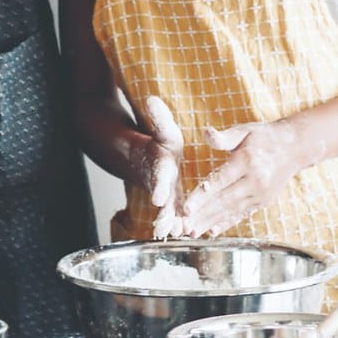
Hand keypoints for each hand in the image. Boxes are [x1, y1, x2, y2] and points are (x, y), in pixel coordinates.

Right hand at [134, 95, 185, 239]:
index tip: (157, 197)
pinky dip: (180, 227)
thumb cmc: (160, 143)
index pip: (158, 178)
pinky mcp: (174, 204)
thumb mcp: (162, 129)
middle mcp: (161, 185)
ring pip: (168, 214)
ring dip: (171, 225)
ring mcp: (167, 197)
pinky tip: (188, 237)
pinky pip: (178, 218)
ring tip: (175, 236)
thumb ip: (159, 117)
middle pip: (162, 202)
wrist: (149, 159)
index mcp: (161, 167)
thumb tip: (152, 99)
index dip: (158, 187)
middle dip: (163, 215)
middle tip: (164, 227)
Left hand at [182, 119, 301, 236]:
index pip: (219, 181)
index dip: (201, 196)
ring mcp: (260, 194)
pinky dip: (226, 223)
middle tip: (183, 227)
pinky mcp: (263, 202)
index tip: (186, 208)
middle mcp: (254, 181)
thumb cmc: (264, 136)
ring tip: (192, 232)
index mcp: (247, 161)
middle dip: (202, 215)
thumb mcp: (244, 131)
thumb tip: (205, 133)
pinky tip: (212, 231)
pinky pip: (241, 214)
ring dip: (210, 222)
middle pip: (223, 201)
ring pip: (230, 210)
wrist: (295, 148)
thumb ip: (224, 137)